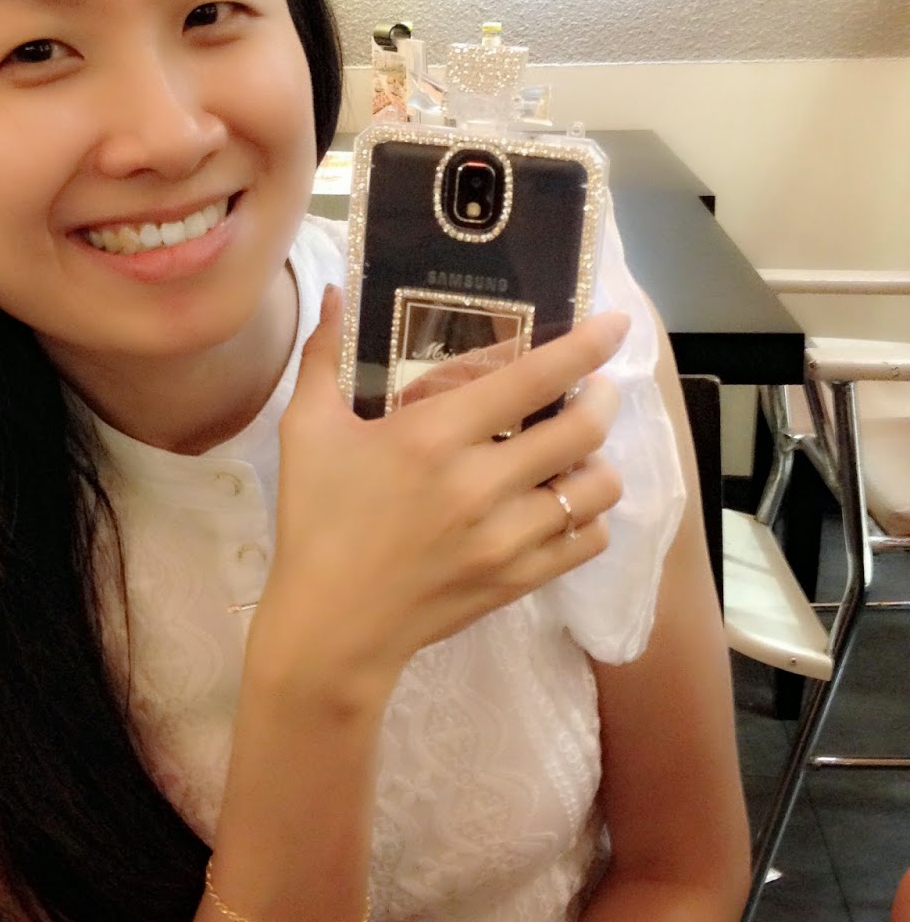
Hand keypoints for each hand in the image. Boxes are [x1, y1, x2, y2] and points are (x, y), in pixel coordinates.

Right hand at [252, 291, 626, 709]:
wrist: (330, 628)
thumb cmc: (315, 520)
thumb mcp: (307, 430)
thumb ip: (323, 355)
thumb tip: (333, 292)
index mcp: (434, 436)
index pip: (534, 379)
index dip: (585, 346)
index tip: (614, 323)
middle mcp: (481, 484)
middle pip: (583, 428)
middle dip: (601, 397)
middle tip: (591, 387)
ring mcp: (507, 538)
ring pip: (598, 488)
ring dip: (598, 458)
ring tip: (579, 449)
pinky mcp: (518, 580)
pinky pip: (588, 539)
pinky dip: (589, 514)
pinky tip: (565, 501)